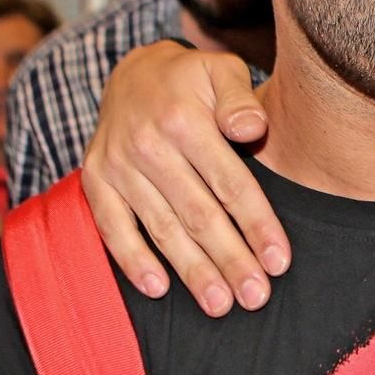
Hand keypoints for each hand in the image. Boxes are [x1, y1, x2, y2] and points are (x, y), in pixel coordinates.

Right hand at [81, 40, 289, 316]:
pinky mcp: (96, 182)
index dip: (256, 225)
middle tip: (255, 297)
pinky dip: (133, 261)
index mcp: (184, 120)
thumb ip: (240, 99)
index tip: (278, 262)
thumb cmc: (191, 80)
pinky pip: (113, 228)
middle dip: (230, 260)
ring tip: (220, 304)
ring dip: (192, 271)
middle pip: (198, 214)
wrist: (131, 74)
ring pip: (162, 229)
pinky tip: (159, 289)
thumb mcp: (220, 70)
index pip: (229, 183)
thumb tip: (251, 128)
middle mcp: (147, 145)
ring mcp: (117, 166)